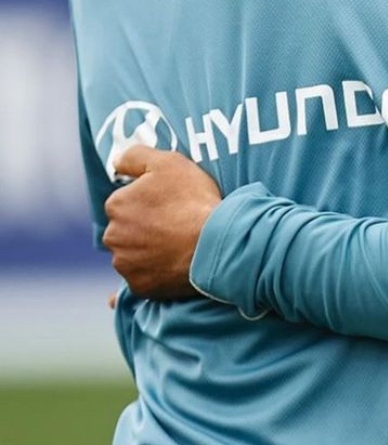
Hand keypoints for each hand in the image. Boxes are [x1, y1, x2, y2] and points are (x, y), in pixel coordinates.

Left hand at [102, 146, 222, 299]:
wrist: (216, 243)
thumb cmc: (193, 201)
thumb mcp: (168, 162)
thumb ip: (135, 156)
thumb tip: (116, 162)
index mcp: (117, 205)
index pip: (125, 201)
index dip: (148, 201)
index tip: (168, 204)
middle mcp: (114, 237)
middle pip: (125, 230)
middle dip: (143, 228)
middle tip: (173, 225)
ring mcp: (126, 265)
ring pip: (132, 255)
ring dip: (146, 252)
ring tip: (176, 246)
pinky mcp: (140, 287)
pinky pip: (141, 280)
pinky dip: (151, 276)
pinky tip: (165, 271)